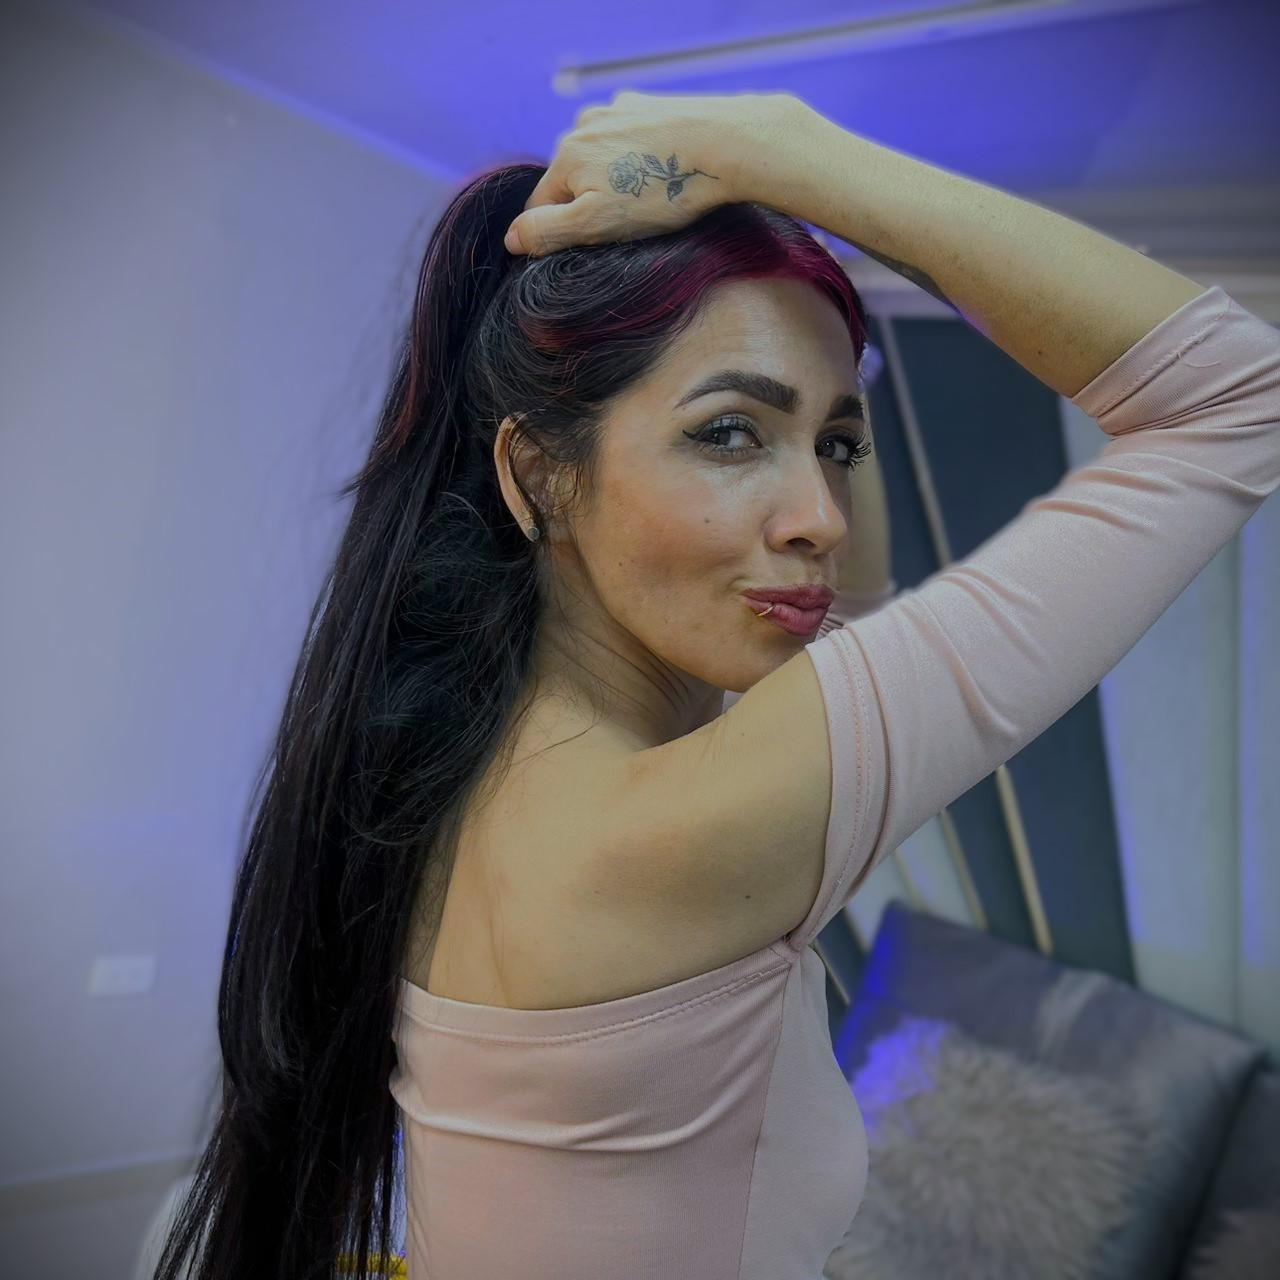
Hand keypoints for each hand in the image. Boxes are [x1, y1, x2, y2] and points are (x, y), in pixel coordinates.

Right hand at [503, 89, 791, 257]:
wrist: (724, 143)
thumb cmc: (661, 191)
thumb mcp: (598, 224)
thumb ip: (549, 231)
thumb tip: (511, 238)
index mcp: (566, 156)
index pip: (541, 205)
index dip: (559, 232)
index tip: (589, 246)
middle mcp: (583, 125)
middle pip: (571, 179)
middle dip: (589, 202)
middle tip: (628, 223)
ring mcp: (616, 110)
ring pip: (600, 157)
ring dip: (613, 178)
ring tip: (649, 196)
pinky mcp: (646, 105)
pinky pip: (628, 139)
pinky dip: (637, 156)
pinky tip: (662, 169)